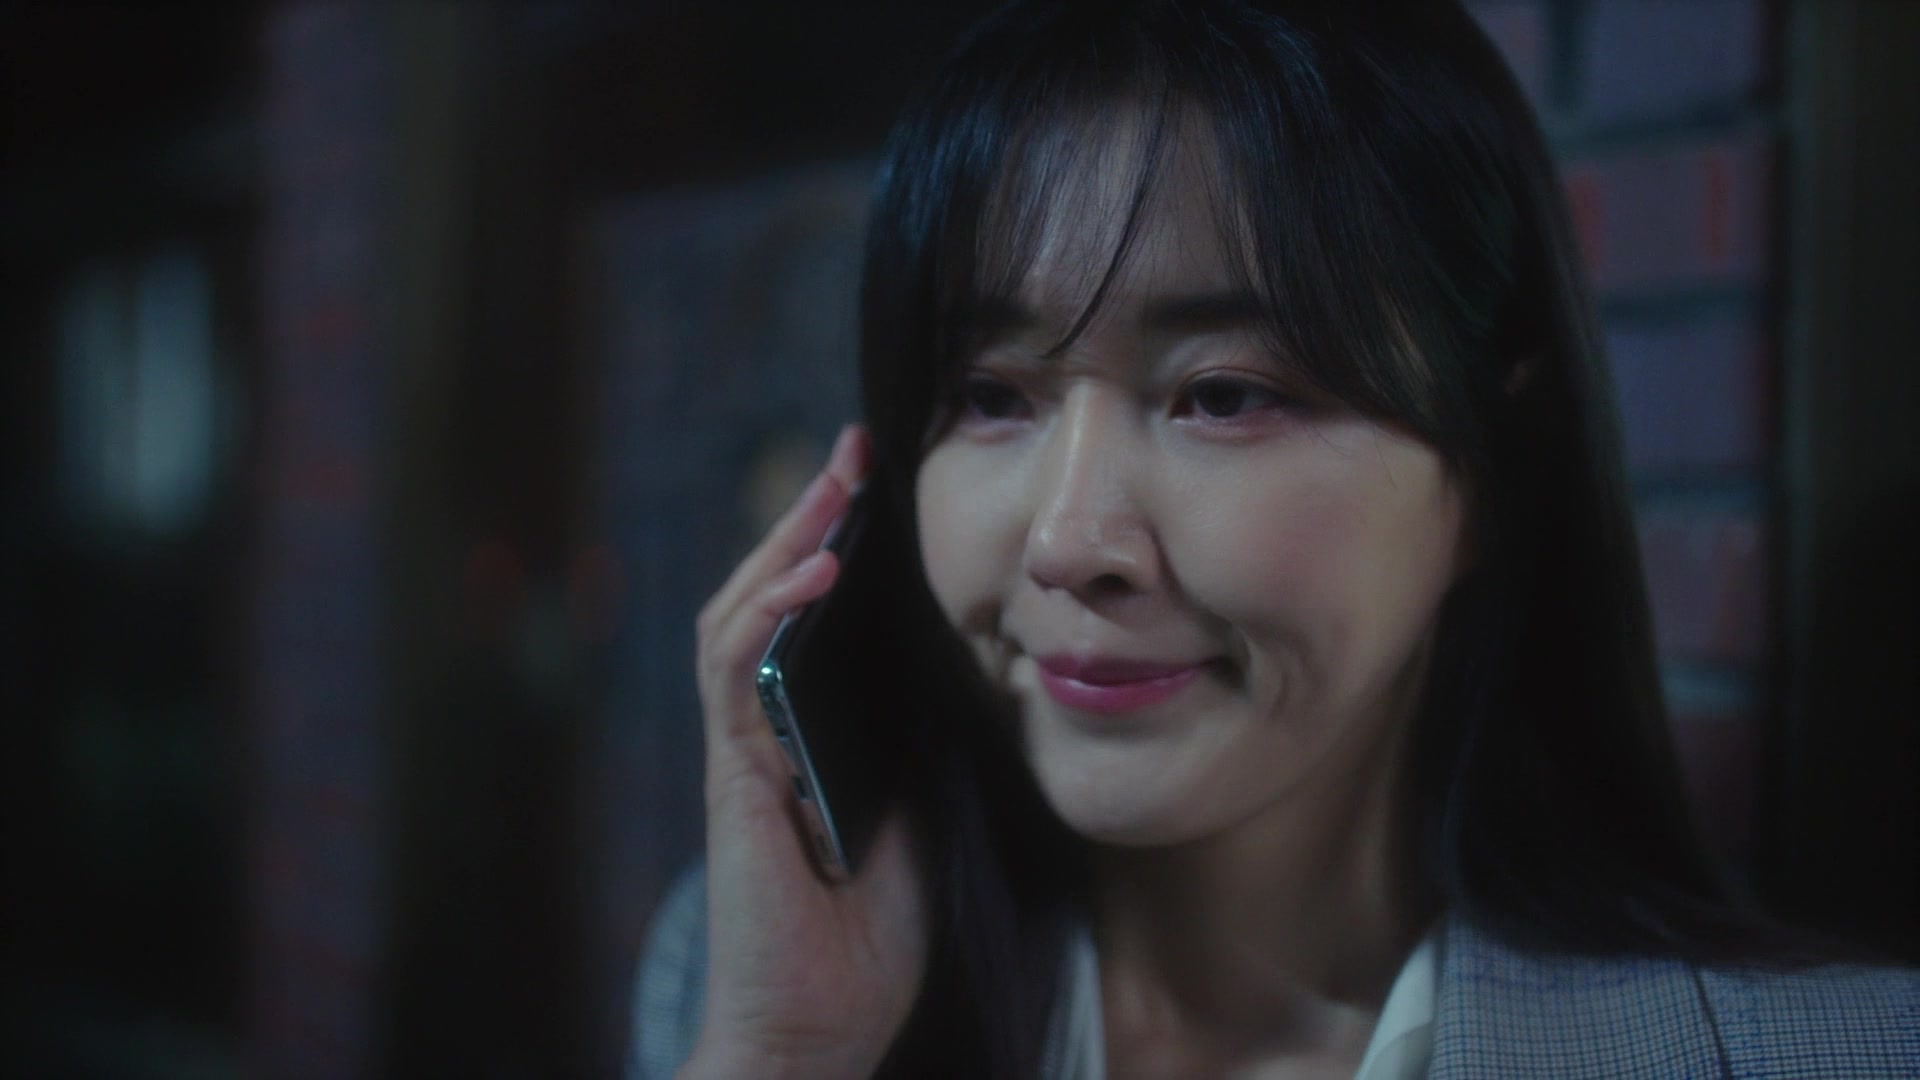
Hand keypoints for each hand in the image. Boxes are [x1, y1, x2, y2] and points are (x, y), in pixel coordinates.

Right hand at [687, 425, 927, 1078]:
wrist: (812, 1032)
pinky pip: (736, 676)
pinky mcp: (734, 777)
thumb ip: (916, 750)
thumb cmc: (862, 942)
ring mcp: (742, 751)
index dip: (834, 552)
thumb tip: (959, 676)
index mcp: (805, 737)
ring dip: (784, 543)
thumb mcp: (916, 821)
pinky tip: (811, 572)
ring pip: (736, 618)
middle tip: (854, 452)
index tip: (878, 491)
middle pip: (767, 601)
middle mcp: (764, 732)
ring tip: (835, 484)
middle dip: (807, 518)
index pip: (809, 625)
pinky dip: (768, 615)